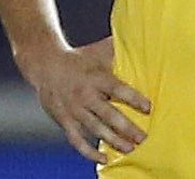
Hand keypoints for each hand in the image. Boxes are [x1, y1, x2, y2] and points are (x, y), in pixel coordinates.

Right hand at [19, 36, 150, 163]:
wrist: (45, 65)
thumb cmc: (80, 57)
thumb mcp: (100, 51)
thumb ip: (120, 49)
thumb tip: (145, 36)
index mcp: (97, 78)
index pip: (118, 90)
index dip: (134, 99)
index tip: (149, 108)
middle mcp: (85, 95)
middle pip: (108, 115)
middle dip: (127, 128)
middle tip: (144, 138)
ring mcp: (73, 110)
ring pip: (95, 129)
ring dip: (113, 141)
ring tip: (131, 149)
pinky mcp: (64, 121)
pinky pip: (77, 140)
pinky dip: (89, 151)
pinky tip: (103, 158)